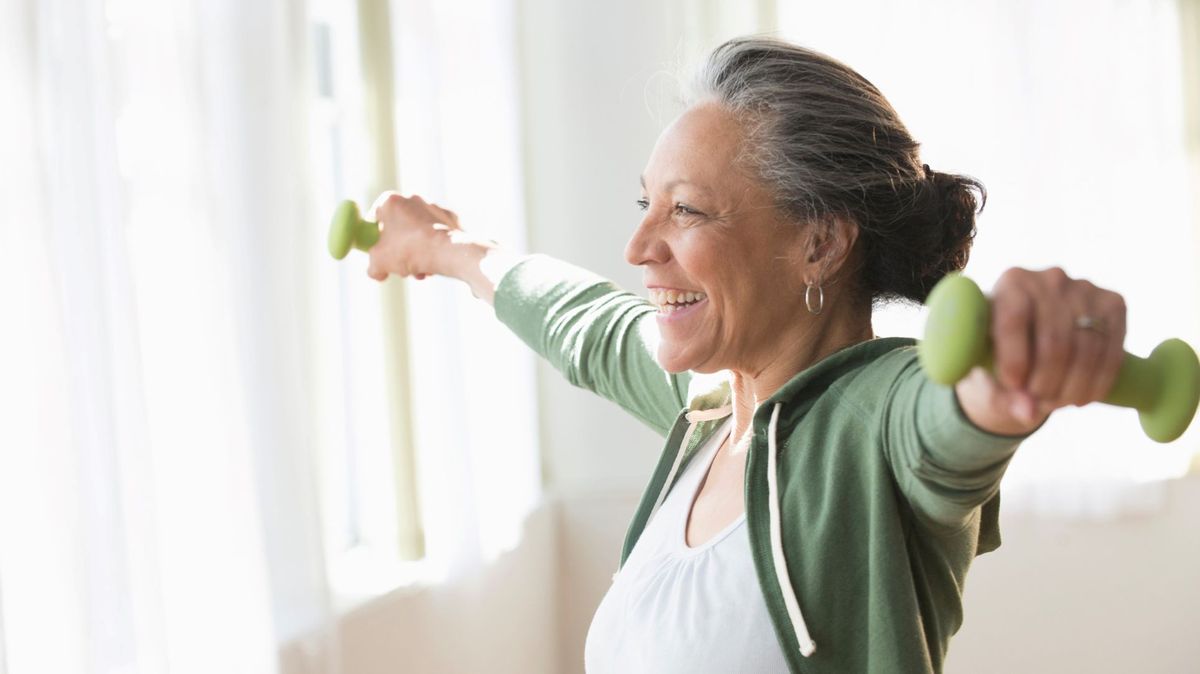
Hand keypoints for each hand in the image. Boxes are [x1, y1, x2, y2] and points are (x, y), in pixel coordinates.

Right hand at [366, 192, 461, 281]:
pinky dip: (433, 250)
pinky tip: (434, 265)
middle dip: (397, 250)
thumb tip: (376, 272)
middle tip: (399, 266)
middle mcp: (412, 198)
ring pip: (418, 234)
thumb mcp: (379, 262)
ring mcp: (434, 207)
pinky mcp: (452, 218)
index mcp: (390, 201)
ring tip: (419, 271)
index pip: (374, 217)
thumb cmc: (409, 250)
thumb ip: (372, 266)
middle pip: (398, 227)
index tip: (376, 251)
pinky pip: (436, 235)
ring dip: (415, 254)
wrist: (448, 251)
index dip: (373, 237)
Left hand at [954, 267, 1126, 435]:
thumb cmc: (999, 350)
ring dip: (1072, 387)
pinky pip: (1112, 350)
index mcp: (1010, 283)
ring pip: (1087, 349)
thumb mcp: (989, 369)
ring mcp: (1086, 289)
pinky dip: (1099, 382)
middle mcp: (1049, 278)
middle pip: (1054, 340)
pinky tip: (1082, 398)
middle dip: (1046, 382)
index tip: (1014, 387)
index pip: (1014, 319)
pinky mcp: (1114, 304)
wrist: (1034, 333)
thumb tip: (1028, 413)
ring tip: (1056, 403)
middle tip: (1037, 403)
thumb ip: (1001, 392)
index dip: (1014, 360)